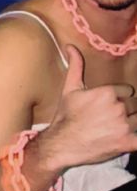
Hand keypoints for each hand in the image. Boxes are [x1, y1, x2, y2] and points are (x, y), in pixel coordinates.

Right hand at [47, 44, 136, 165]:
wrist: (61, 144)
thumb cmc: (65, 116)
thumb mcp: (69, 89)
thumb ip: (76, 66)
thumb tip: (71, 46)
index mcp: (107, 93)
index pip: (127, 91)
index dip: (120, 97)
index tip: (110, 104)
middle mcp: (118, 108)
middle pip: (134, 105)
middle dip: (126, 110)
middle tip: (112, 118)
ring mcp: (124, 126)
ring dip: (132, 123)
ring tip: (118, 127)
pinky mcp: (126, 142)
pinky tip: (132, 137)